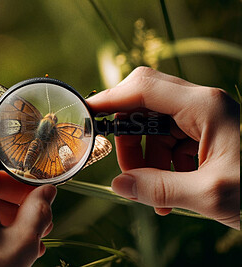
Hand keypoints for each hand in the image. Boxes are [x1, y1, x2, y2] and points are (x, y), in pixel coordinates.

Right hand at [87, 67, 239, 228]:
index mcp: (204, 106)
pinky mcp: (203, 133)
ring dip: (145, 160)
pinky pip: (168, 142)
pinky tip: (170, 194)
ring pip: (153, 127)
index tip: (84, 115)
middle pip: (143, 105)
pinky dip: (161, 166)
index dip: (108, 99)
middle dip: (128, 140)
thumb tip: (117, 185)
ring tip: (156, 197)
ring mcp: (203, 117)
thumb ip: (158, 189)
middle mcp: (201, 104)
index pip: (142, 88)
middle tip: (126, 173)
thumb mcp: (210, 194)